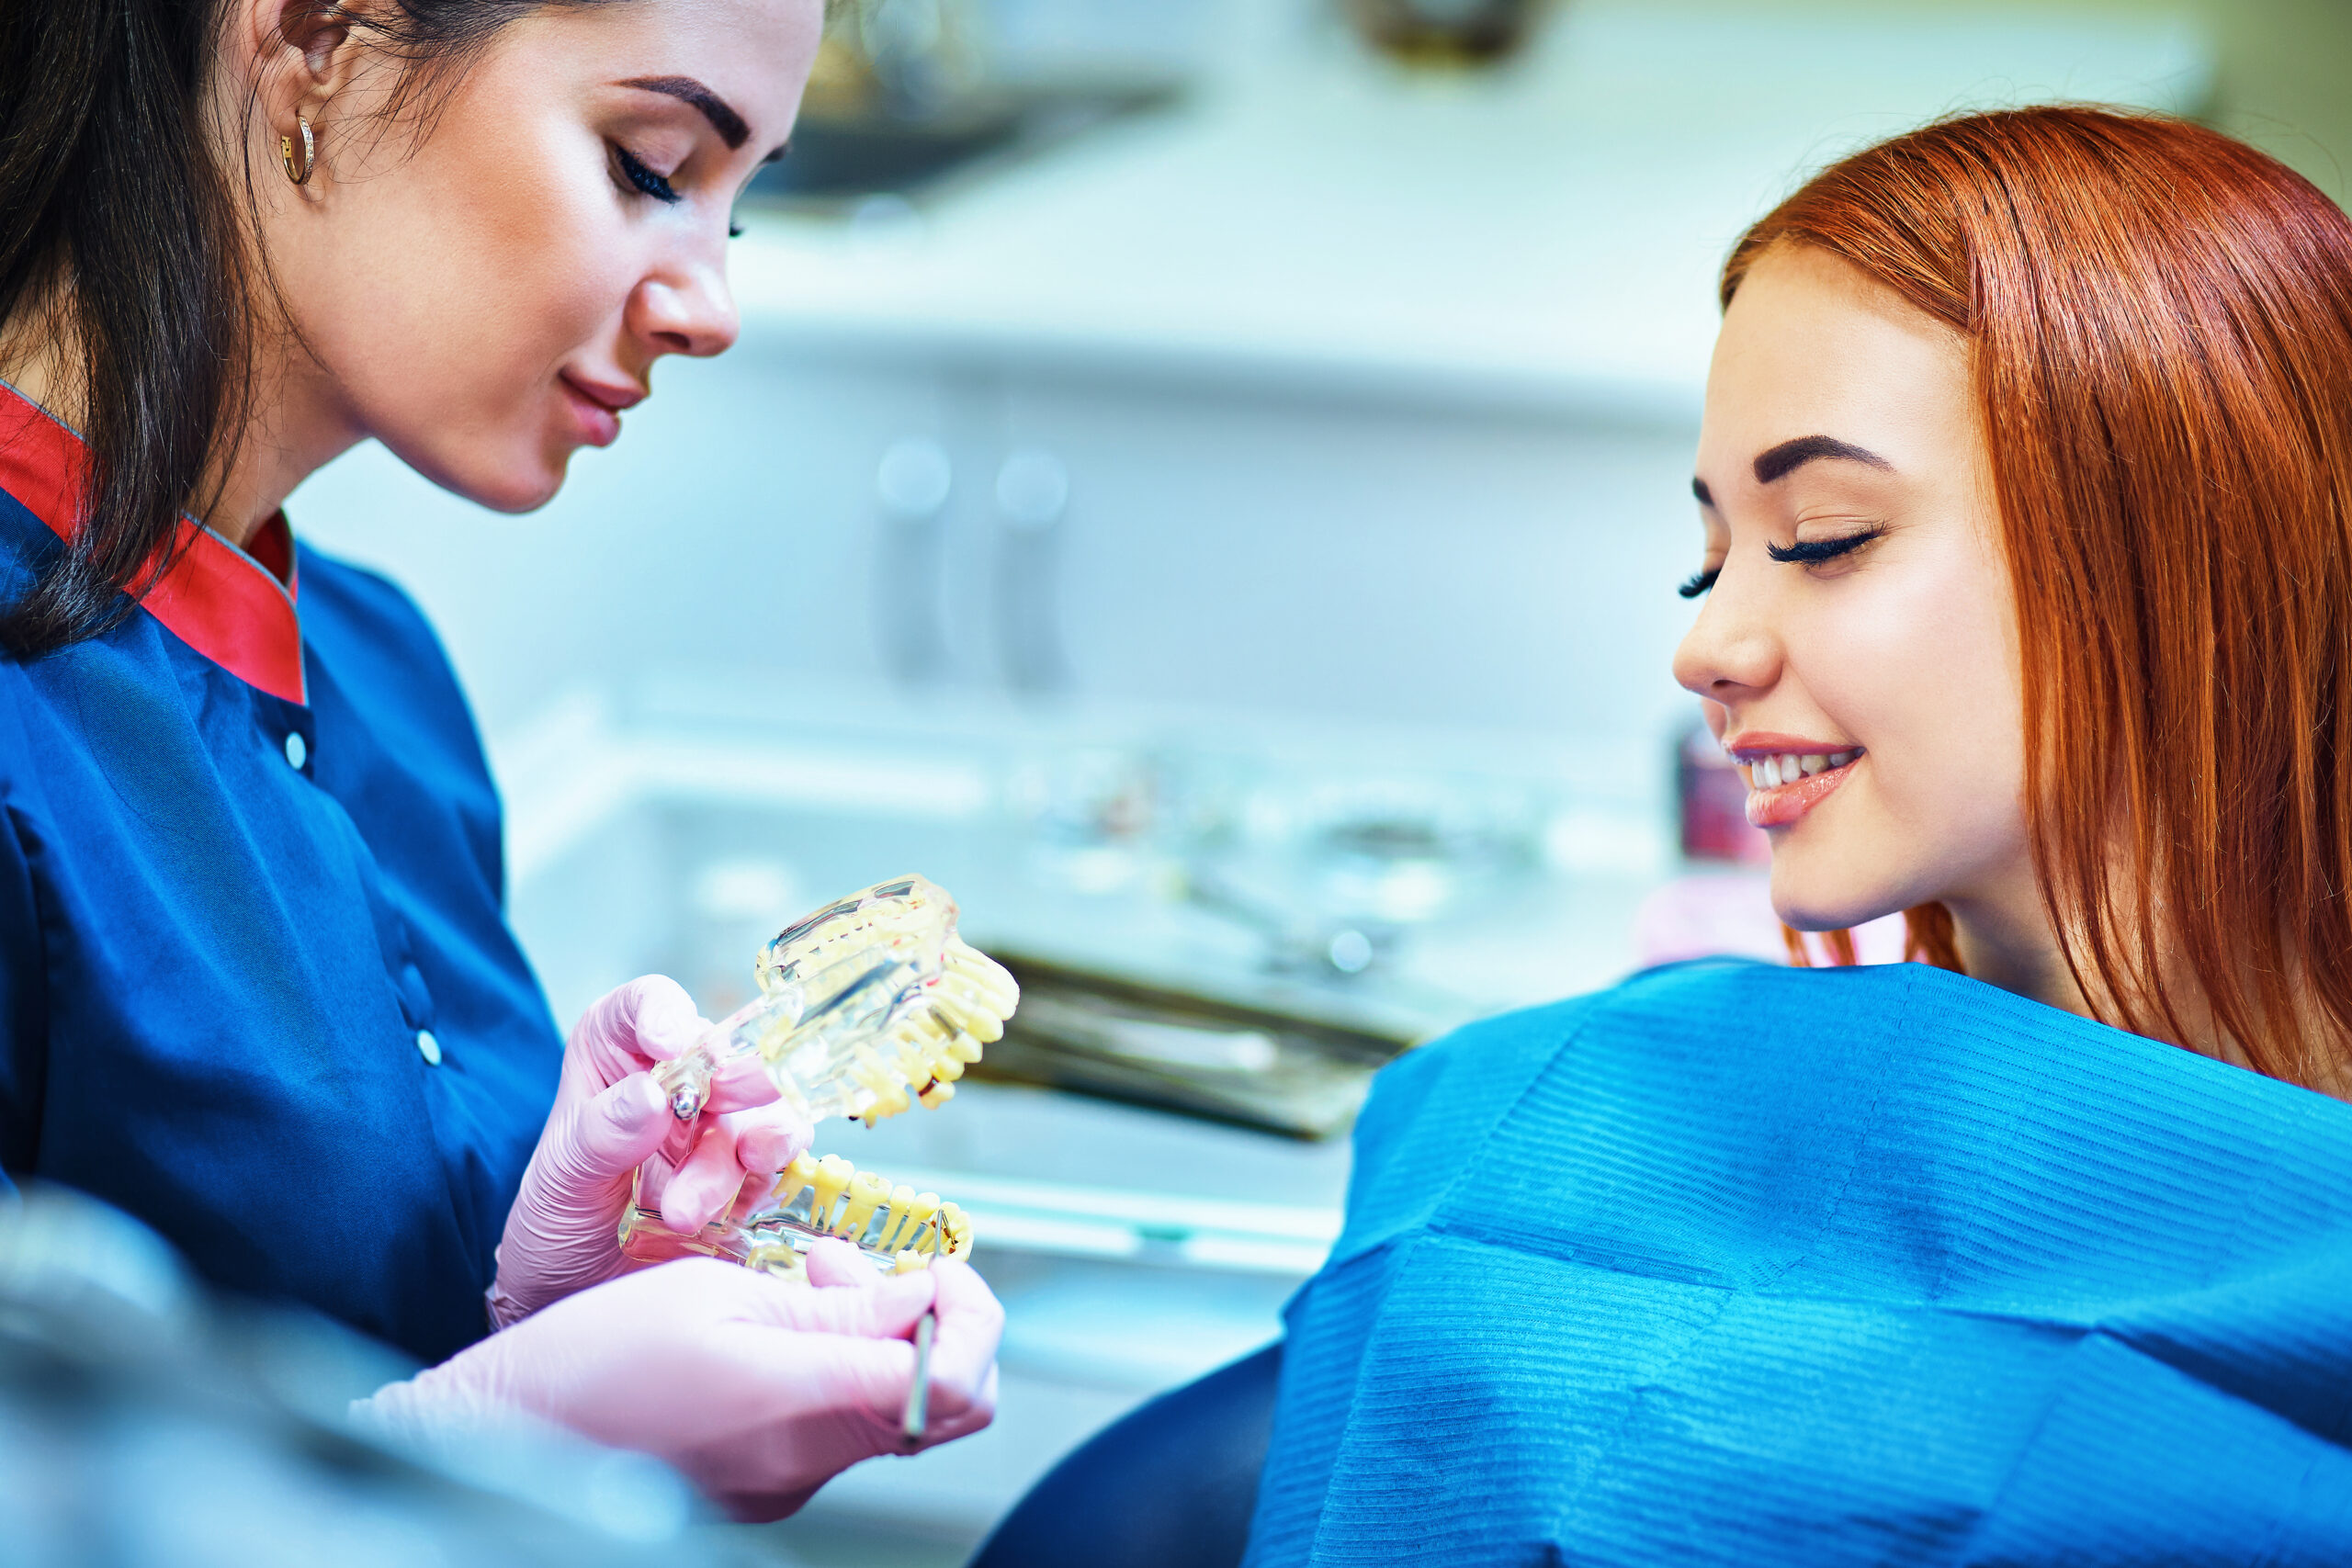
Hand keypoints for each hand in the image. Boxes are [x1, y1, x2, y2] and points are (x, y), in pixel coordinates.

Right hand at [358, 1245, 1004, 1520]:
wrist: (500, 1437)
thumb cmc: (587, 1360)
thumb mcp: (716, 1292)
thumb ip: (835, 1301)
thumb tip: (922, 1294)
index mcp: (805, 1404)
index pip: (953, 1382)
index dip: (969, 1316)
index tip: (929, 1271)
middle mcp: (809, 1461)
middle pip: (946, 1406)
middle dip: (936, 1321)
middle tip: (868, 1265)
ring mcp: (789, 1480)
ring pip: (891, 1408)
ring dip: (876, 1331)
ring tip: (806, 1272)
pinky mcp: (763, 1483)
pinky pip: (835, 1421)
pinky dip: (831, 1361)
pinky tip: (774, 1318)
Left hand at [486, 976, 810, 1328]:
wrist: (577, 1301)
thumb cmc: (555, 1228)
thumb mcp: (558, 1184)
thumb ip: (599, 1137)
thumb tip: (652, 1095)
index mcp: (615, 1057)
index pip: (646, 1006)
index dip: (665, 1013)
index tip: (669, 1043)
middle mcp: (677, 1082)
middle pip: (721, 1055)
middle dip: (733, 1080)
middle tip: (726, 1107)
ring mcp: (717, 1128)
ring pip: (753, 1114)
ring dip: (729, 1158)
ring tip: (684, 1210)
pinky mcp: (749, 1175)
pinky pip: (777, 1159)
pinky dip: (765, 1175)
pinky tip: (730, 1210)